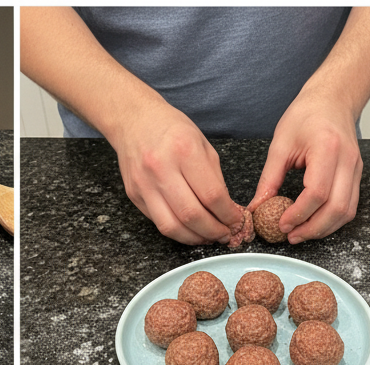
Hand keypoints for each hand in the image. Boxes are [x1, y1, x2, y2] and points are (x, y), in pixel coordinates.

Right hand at [109, 99, 243, 244]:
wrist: (134, 121)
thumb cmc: (171, 129)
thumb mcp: (201, 144)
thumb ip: (214, 178)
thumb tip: (226, 209)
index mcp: (184, 151)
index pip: (212, 195)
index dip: (227, 214)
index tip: (236, 221)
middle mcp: (161, 169)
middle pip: (192, 215)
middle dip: (213, 231)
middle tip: (225, 235)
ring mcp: (144, 185)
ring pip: (172, 227)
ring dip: (194, 238)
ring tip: (208, 237)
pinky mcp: (134, 196)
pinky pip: (159, 223)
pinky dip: (178, 232)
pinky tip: (190, 230)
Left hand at [249, 87, 362, 243]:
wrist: (332, 99)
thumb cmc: (307, 114)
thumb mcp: (280, 145)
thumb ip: (269, 180)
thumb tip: (257, 208)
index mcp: (327, 149)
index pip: (317, 192)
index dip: (299, 214)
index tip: (281, 224)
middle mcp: (347, 160)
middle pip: (336, 208)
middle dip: (312, 228)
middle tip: (290, 236)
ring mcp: (356, 169)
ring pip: (346, 212)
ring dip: (323, 229)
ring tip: (300, 234)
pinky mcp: (356, 175)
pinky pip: (349, 207)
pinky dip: (332, 221)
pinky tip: (314, 224)